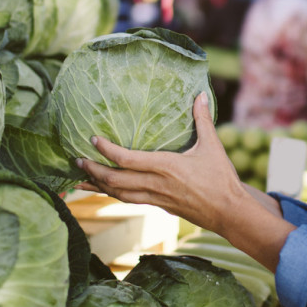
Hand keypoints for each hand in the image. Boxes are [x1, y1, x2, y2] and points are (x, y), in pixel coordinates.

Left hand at [75, 92, 248, 234]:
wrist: (229, 212)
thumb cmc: (221, 179)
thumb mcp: (212, 146)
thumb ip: (202, 119)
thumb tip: (200, 94)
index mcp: (166, 167)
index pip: (128, 159)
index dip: (107, 150)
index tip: (93, 140)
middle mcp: (156, 184)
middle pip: (115, 180)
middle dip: (93, 170)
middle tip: (77, 159)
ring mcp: (156, 198)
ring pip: (119, 194)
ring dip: (98, 186)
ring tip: (80, 179)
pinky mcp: (159, 206)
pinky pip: (130, 200)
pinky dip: (113, 194)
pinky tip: (105, 191)